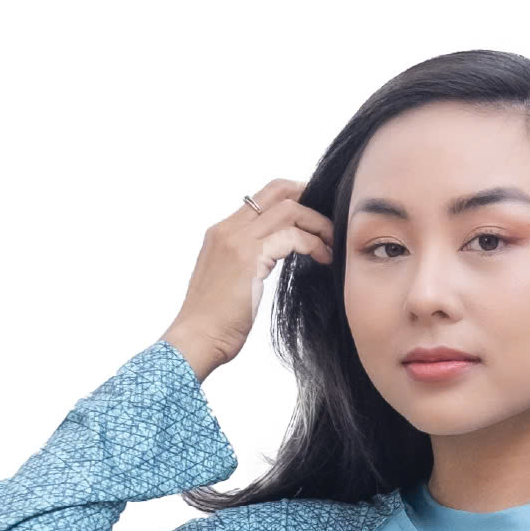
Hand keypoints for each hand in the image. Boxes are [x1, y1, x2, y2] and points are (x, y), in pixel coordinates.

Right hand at [161, 178, 334, 377]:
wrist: (197, 339)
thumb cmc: (214, 324)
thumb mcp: (228, 282)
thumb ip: (245, 263)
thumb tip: (266, 261)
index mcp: (221, 233)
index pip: (260, 197)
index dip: (291, 197)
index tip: (313, 211)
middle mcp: (228, 229)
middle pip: (276, 191)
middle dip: (310, 197)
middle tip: (330, 217)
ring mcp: (237, 241)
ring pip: (289, 210)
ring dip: (317, 223)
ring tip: (332, 243)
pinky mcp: (250, 258)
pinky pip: (292, 237)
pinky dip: (314, 244)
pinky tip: (324, 258)